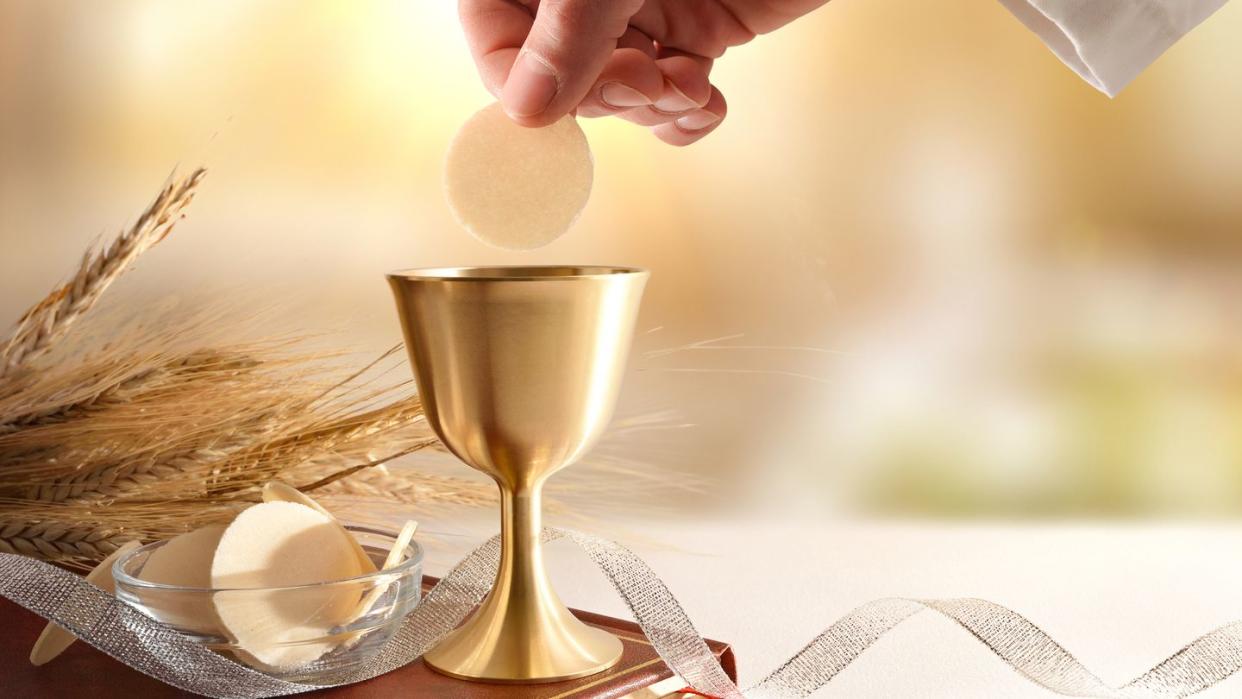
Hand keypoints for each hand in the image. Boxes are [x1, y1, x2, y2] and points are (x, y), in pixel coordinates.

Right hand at [459, 0, 827, 144]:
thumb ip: (569, 32)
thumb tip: (526, 112)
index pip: (496, 41)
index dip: (522, 82)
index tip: (565, 97)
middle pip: (560, 80)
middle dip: (603, 95)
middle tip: (645, 80)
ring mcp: (644, 13)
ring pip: (620, 98)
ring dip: (650, 111)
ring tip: (686, 88)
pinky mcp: (703, 32)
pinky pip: (677, 100)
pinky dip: (688, 116)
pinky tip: (706, 100)